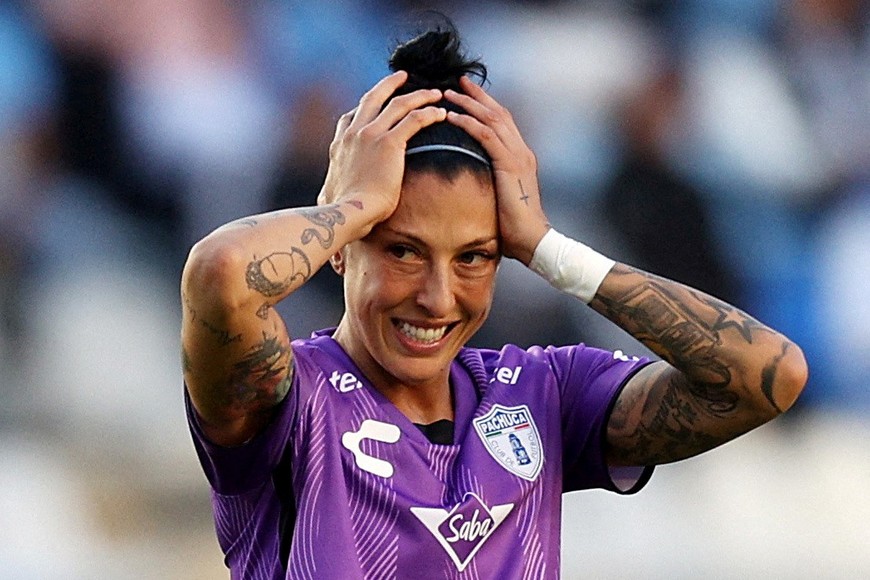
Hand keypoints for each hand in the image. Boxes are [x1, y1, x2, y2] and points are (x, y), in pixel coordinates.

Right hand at [318, 71, 446, 227]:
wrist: (348, 212)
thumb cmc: (342, 212)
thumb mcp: (329, 192)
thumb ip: (330, 188)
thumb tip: (325, 198)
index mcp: (340, 144)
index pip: (351, 116)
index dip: (366, 106)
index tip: (379, 101)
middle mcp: (354, 133)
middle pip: (373, 98)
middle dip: (390, 84)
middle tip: (403, 76)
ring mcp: (370, 135)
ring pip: (399, 104)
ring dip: (419, 96)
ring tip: (434, 94)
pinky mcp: (389, 144)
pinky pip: (414, 120)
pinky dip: (429, 113)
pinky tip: (440, 113)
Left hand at [444, 77, 549, 263]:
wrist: (533, 239)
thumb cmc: (515, 227)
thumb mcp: (501, 198)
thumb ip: (491, 183)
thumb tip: (471, 183)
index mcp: (520, 157)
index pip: (503, 122)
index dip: (486, 106)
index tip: (468, 93)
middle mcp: (521, 151)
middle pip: (498, 113)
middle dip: (478, 95)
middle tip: (459, 81)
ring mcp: (518, 156)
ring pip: (492, 119)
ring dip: (469, 104)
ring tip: (449, 93)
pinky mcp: (510, 165)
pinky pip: (487, 137)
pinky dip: (469, 124)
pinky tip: (453, 117)